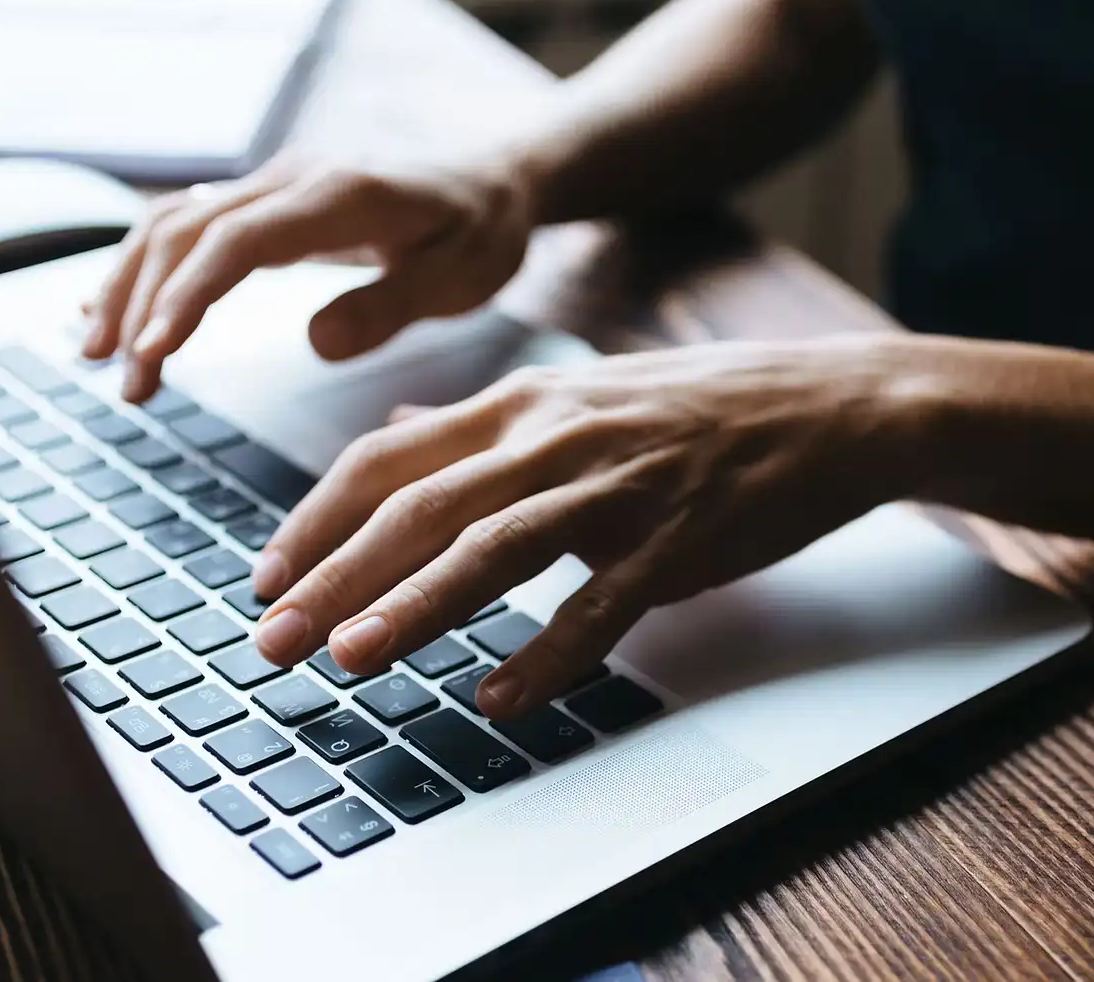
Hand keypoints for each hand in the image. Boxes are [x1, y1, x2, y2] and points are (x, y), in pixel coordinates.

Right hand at [81, 151, 534, 401]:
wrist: (492, 179)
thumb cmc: (481, 231)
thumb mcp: (463, 276)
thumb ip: (392, 306)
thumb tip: (317, 344)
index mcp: (342, 196)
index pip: (241, 239)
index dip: (189, 295)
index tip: (154, 352)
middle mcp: (295, 179)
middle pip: (189, 230)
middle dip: (143, 304)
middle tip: (126, 384)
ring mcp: (276, 185)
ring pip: (175, 222)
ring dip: (128, 284)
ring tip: (97, 356)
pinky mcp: (269, 201)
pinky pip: (190, 223)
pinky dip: (145, 265)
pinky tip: (113, 307)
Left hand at [250, 334, 940, 718]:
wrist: (827, 406)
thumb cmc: (698, 407)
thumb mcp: (577, 395)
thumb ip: (481, 422)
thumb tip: (399, 429)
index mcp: (522, 403)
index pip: (388, 458)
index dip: (316, 520)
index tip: (267, 576)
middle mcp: (556, 437)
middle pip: (421, 506)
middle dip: (334, 576)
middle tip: (273, 640)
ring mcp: (618, 488)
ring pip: (495, 546)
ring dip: (415, 605)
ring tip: (352, 659)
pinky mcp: (677, 540)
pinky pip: (601, 605)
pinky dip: (548, 653)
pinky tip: (502, 698)